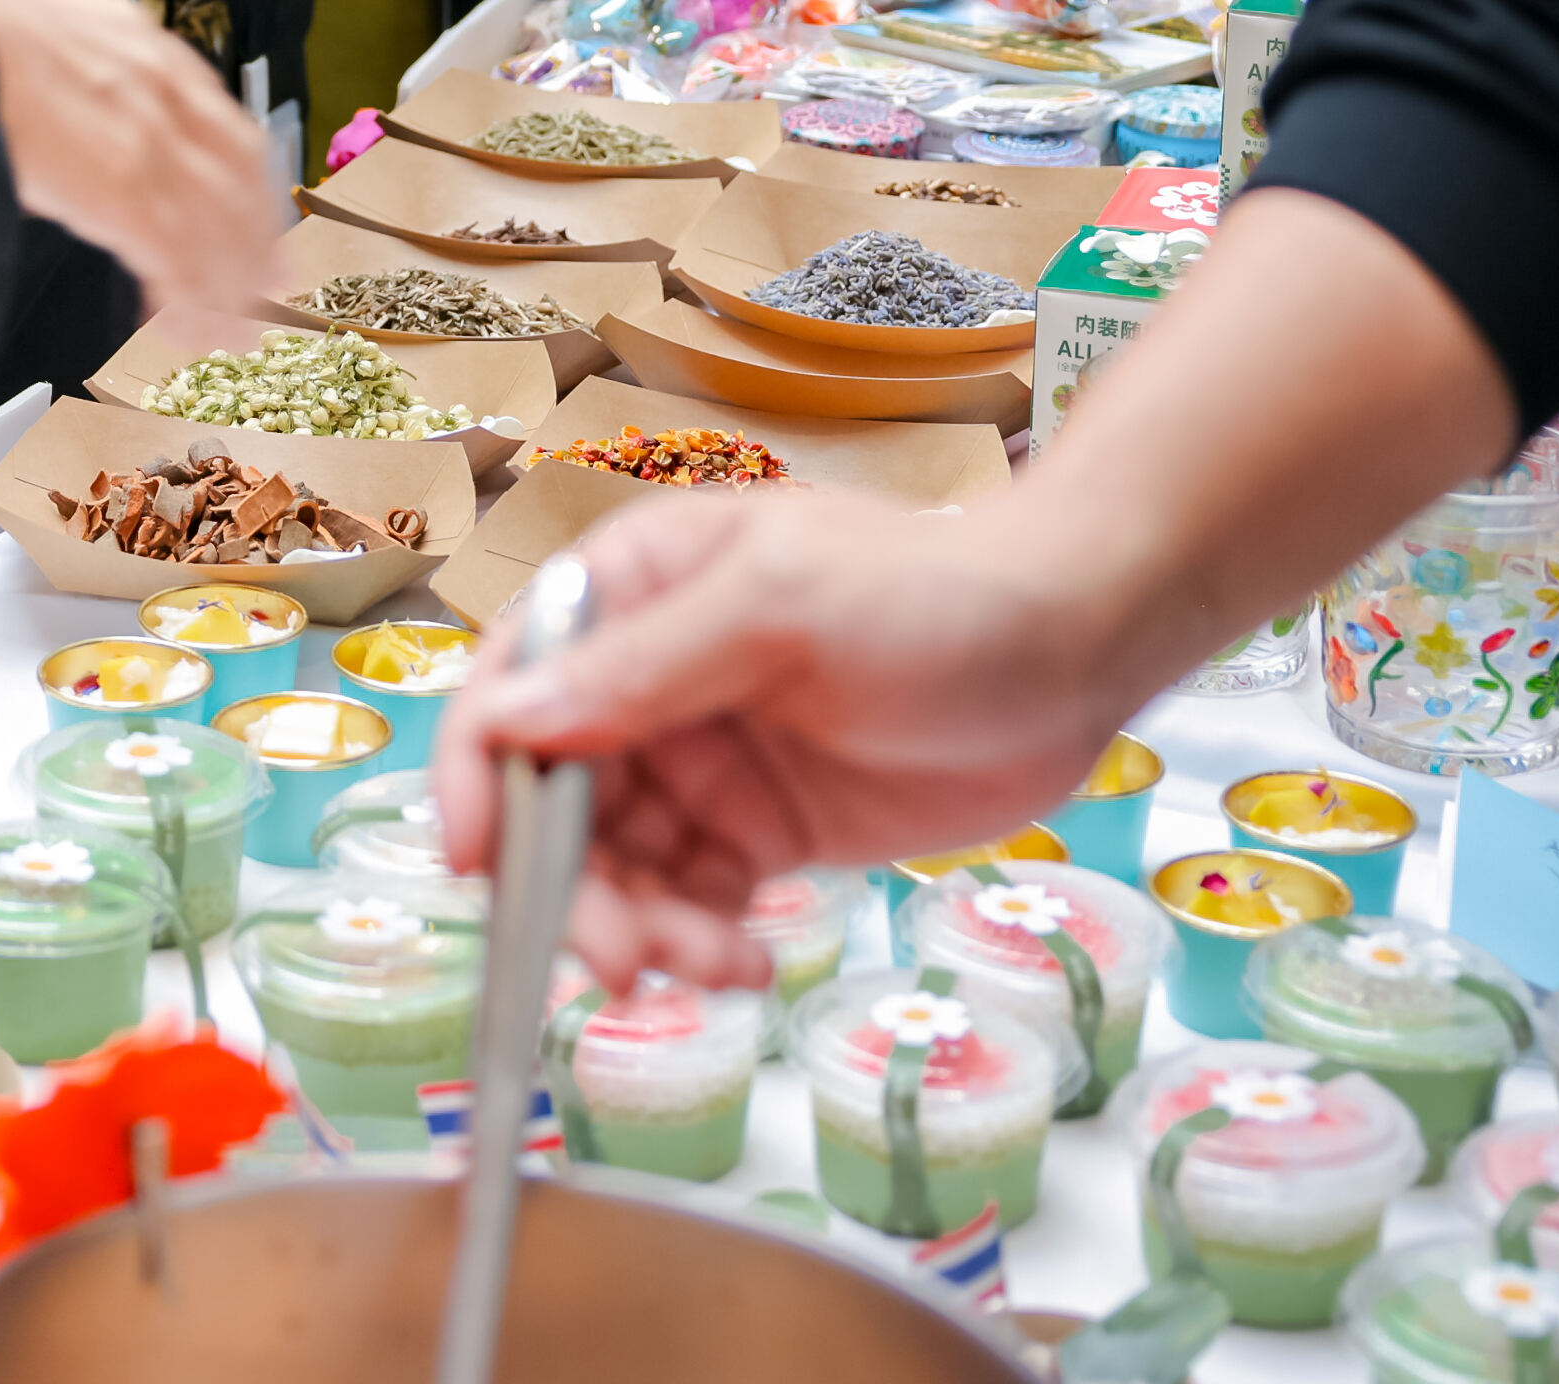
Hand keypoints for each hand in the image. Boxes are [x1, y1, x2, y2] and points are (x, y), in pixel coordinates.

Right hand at [0, 0, 282, 328]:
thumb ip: (67, 70)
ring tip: (226, 330)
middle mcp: (160, 92)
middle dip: (255, 244)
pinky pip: (176, 261)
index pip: (224, 126)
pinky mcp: (122, 190)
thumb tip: (50, 103)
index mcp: (141, 47)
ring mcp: (147, 140)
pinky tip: (179, 329)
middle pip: (238, 183)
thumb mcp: (35, 23)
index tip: (255, 218)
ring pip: (217, 229)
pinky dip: (185, 301)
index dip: (247, 184)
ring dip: (228, 285)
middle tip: (262, 289)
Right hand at [431, 493, 1149, 991]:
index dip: (480, 778)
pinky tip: (743, 964)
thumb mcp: (780, 607)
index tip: (480, 867)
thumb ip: (646, 666)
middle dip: (573, 886)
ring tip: (708, 968)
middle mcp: (646, 680)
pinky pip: (689, 902)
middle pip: (556, 801)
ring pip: (618, 868)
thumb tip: (513, 721)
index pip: (511, 688)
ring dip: (641, 929)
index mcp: (628, 593)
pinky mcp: (758, 831)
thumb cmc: (936, 591)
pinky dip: (698, 943)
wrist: (1078, 648)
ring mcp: (702, 761)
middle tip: (621, 962)